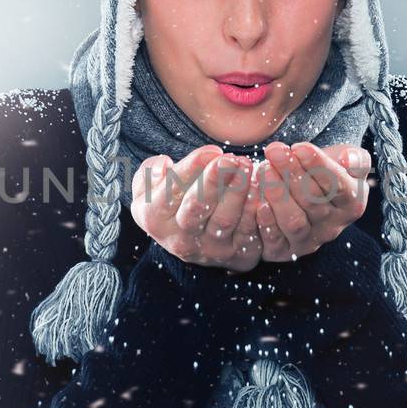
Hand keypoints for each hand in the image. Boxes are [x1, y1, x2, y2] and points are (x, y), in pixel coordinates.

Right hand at [130, 145, 264, 272]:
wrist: (187, 238)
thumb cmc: (167, 201)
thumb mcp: (146, 187)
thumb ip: (149, 172)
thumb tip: (164, 166)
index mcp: (155, 219)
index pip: (170, 193)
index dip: (191, 170)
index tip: (211, 151)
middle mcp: (181, 240)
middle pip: (197, 209)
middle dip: (215, 182)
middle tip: (231, 159)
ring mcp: (210, 251)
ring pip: (225, 221)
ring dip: (238, 193)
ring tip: (247, 168)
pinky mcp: (237, 257)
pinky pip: (249, 234)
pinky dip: (256, 212)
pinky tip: (260, 189)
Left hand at [255, 141, 372, 262]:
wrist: (305, 191)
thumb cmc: (326, 171)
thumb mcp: (348, 161)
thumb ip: (355, 159)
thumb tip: (349, 160)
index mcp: (351, 205)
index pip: (337, 186)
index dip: (318, 166)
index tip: (299, 146)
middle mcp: (332, 228)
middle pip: (313, 202)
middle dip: (292, 173)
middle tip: (275, 151)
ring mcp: (308, 242)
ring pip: (294, 222)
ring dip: (277, 195)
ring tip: (264, 169)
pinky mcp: (285, 251)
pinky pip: (275, 240)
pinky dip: (265, 221)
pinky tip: (256, 198)